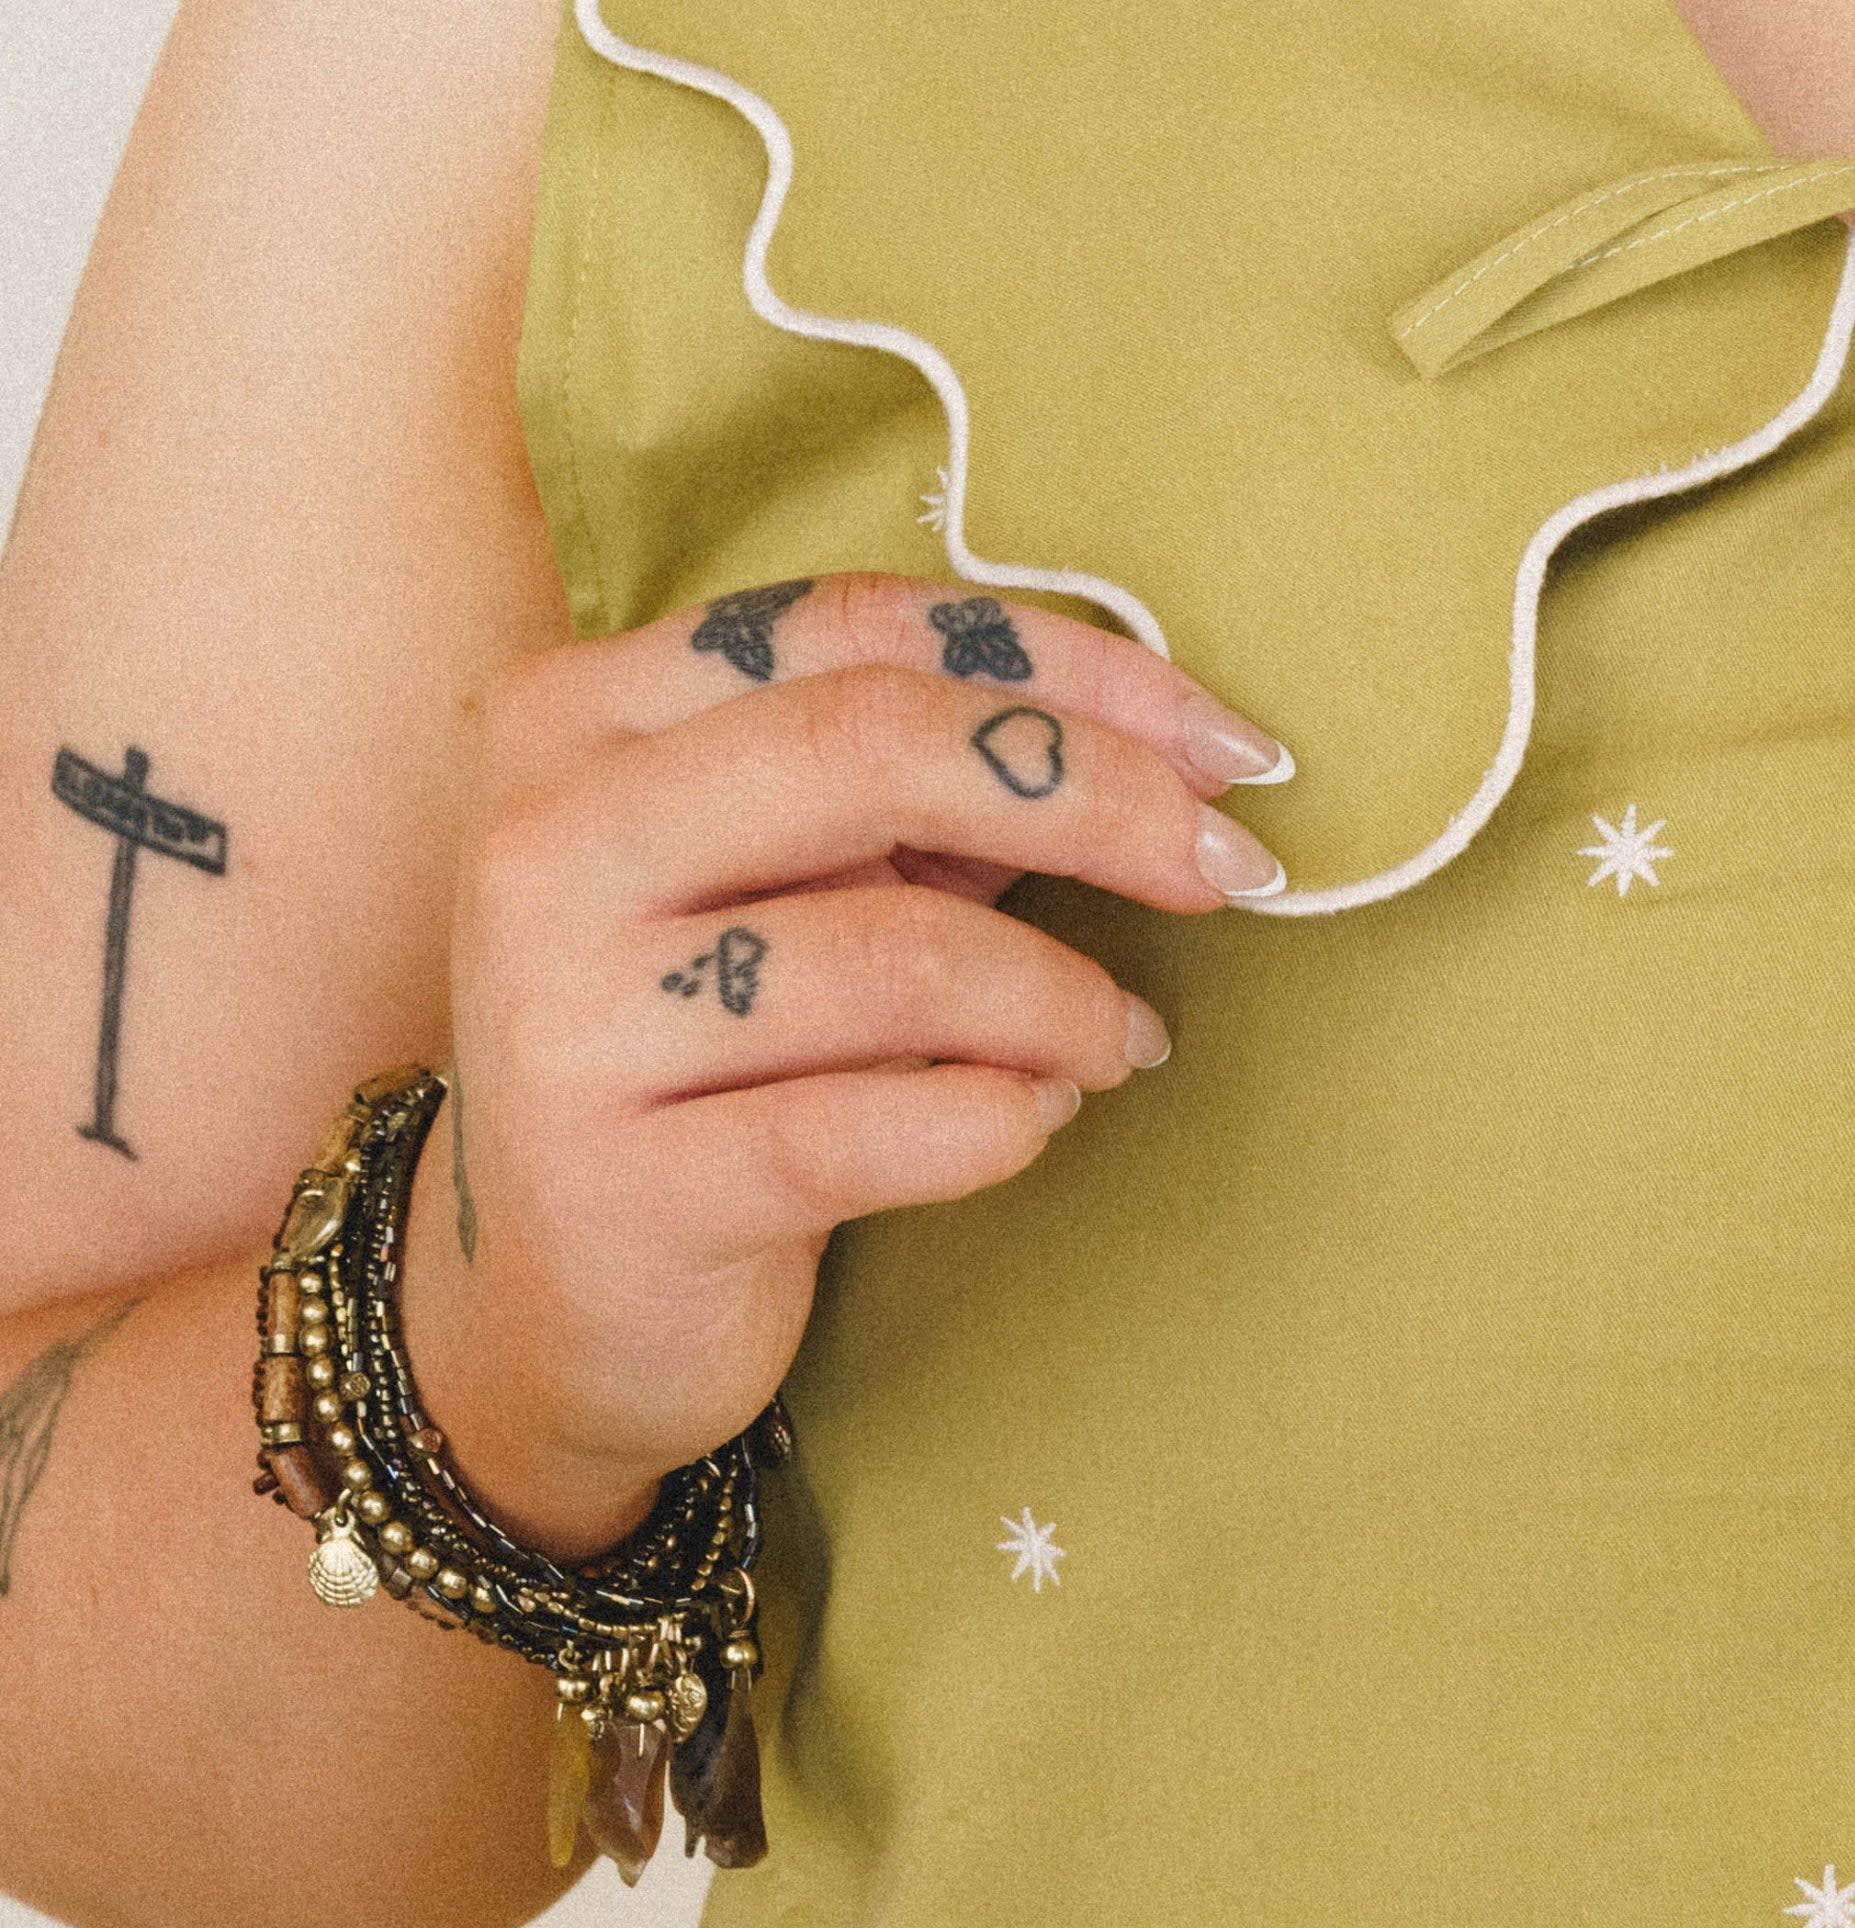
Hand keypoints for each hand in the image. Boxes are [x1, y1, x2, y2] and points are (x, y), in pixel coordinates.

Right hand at [403, 573, 1285, 1549]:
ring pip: (897, 953)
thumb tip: (1178, 747)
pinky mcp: (617, 1187)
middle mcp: (550, 841)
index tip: (1232, 750)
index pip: (866, 629)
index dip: (1076, 673)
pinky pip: (868, 1128)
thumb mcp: (796, 878)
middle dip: (1100, 800)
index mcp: (585, 713)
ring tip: (1117, 1041)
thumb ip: (933, 792)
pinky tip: (1031, 1118)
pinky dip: (997, 1118)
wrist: (552, 1298)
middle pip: (878, 747)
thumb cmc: (708, 1051)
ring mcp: (564, 1017)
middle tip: (1231, 872)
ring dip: (1064, 998)